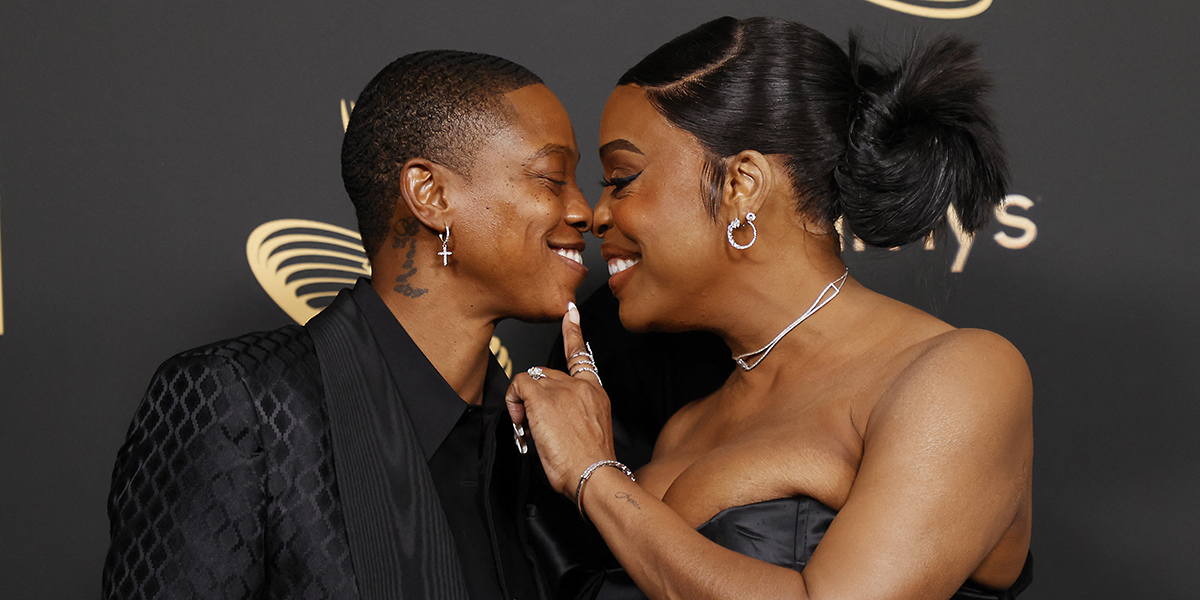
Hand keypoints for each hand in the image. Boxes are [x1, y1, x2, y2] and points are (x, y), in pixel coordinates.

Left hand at [506, 302, 616, 497]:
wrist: (594, 474)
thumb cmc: (590, 464)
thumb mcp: (589, 433)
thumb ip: (572, 416)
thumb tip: (550, 420)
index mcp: (595, 393)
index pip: (581, 355)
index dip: (573, 331)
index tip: (570, 312)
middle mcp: (581, 385)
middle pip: (546, 374)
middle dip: (535, 396)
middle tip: (533, 425)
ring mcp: (563, 389)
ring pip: (531, 381)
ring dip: (523, 402)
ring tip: (529, 428)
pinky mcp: (544, 397)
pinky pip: (518, 385)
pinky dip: (513, 400)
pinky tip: (520, 419)